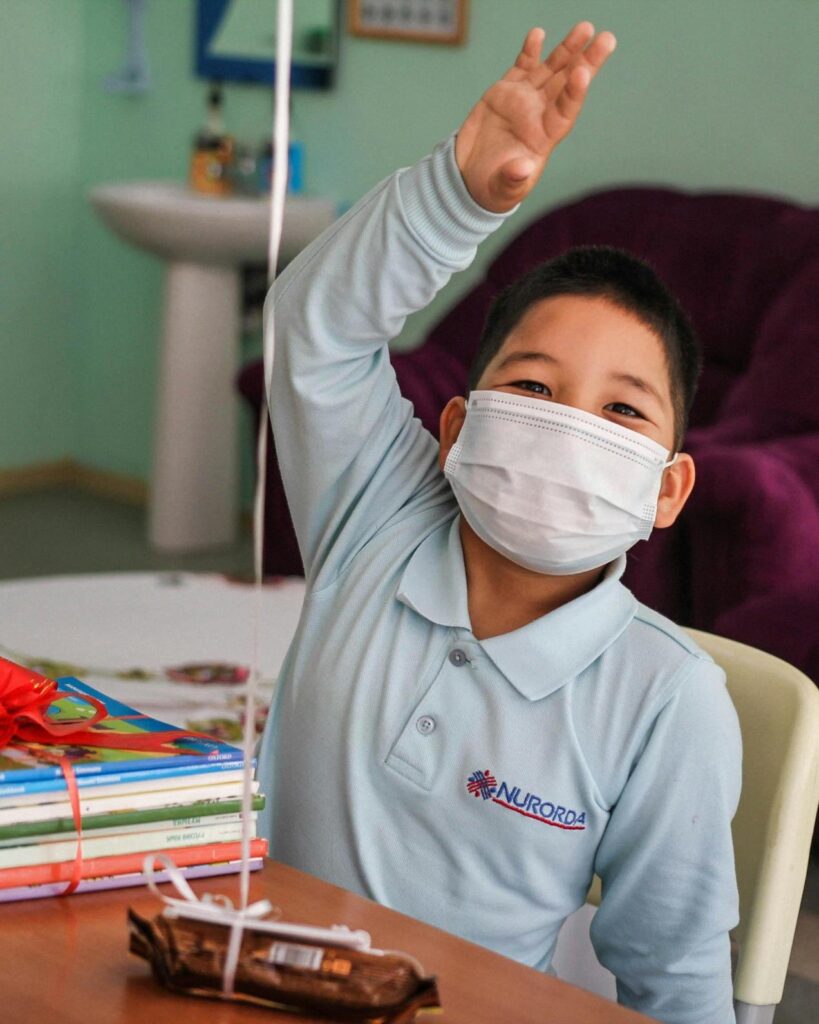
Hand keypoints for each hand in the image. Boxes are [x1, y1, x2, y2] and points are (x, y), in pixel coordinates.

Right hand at [455, 24, 616, 212]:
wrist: (471, 177)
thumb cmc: (494, 187)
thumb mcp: (503, 190)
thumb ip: (513, 180)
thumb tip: (521, 169)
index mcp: (543, 138)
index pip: (564, 111)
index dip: (575, 92)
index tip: (584, 71)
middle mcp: (539, 115)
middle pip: (567, 84)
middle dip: (586, 61)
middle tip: (607, 39)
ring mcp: (524, 101)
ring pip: (550, 70)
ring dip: (567, 49)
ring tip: (586, 28)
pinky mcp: (505, 92)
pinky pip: (522, 67)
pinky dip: (530, 51)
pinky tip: (539, 34)